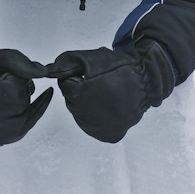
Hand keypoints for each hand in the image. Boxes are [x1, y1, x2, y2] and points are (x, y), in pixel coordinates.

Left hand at [46, 40, 174, 142]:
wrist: (147, 81)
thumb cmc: (119, 67)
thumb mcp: (92, 58)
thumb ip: (67, 62)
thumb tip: (48, 70)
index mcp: (81, 96)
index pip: (66, 86)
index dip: (77, 77)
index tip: (92, 75)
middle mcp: (88, 116)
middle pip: (72, 102)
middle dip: (81, 91)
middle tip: (100, 84)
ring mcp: (99, 129)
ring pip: (81, 114)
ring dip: (88, 104)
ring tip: (106, 95)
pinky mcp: (109, 135)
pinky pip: (94, 125)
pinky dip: (98, 117)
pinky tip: (109, 107)